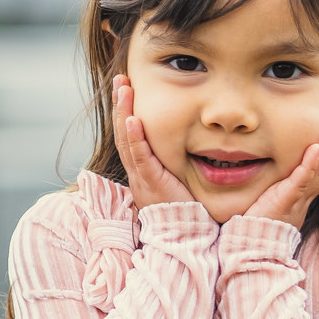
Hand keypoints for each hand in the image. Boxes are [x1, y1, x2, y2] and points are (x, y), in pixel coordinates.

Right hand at [112, 75, 192, 210]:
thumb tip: (197, 142)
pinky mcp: (151, 184)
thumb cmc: (188, 212)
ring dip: (124, 112)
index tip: (129, 89)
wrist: (185, 238)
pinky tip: (133, 119)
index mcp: (144, 171)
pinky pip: (140, 158)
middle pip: (124, 133)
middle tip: (121, 80)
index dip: (128, 112)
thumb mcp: (180, 182)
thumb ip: (181, 163)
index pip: (131, 136)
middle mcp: (138, 173)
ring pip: (127, 140)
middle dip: (122, 104)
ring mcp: (142, 178)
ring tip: (123, 88)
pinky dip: (135, 138)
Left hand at [243, 116, 318, 229]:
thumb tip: (289, 159)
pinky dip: (309, 164)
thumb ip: (286, 177)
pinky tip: (315, 148)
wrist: (256, 244)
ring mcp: (300, 195)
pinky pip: (301, 180)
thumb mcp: (279, 192)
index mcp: (307, 187)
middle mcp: (308, 190)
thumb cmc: (266, 217)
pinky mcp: (287, 199)